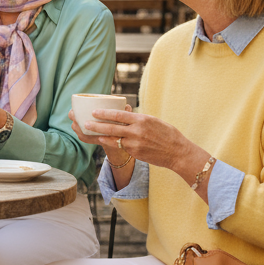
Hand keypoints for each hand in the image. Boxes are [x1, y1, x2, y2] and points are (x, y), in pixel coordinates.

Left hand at [70, 106, 206, 182]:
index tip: (94, 111)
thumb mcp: (154, 121)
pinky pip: (120, 146)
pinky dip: (111, 143)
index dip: (105, 113)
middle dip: (97, 125)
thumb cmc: (168, 134)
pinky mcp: (135, 153)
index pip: (119, 115)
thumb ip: (139, 119)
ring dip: (101, 135)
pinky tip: (103, 140)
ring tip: (90, 131)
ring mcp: (135, 143)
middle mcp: (137, 131)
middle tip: (85, 122)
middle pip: (112, 127)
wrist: (178, 153)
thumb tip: (126, 116)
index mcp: (142, 119)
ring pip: (113, 138)